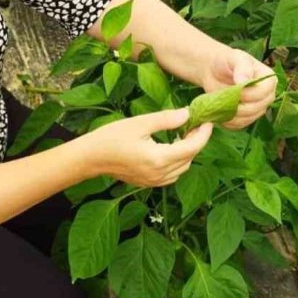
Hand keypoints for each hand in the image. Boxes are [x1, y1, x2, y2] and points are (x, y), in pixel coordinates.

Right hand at [82, 107, 213, 187]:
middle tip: (196, 123)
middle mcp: (159, 174)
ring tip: (184, 134)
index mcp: (159, 158)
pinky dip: (178, 162)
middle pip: (190, 158)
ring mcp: (154, 181)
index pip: (192, 147)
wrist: (90, 158)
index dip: (203, 133)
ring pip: (182, 168)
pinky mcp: (149, 183)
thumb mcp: (139, 123)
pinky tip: (171, 148)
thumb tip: (187, 114)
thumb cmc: (111, 137)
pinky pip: (172, 174)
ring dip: (188, 152)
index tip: (207, 120)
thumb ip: (166, 119)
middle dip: (196, 141)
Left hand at [201, 46, 275, 130]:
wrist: (214, 72)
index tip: (234, 88)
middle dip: (239, 105)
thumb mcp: (234, 57)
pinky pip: (239, 125)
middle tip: (223, 97)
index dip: (248, 94)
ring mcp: (258, 109)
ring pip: (248, 118)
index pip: (264, 93)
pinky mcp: (246, 118)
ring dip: (231, 113)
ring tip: (219, 102)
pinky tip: (219, 110)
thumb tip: (243, 80)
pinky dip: (227, 121)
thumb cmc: (226, 61)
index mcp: (269, 79)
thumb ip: (241, 67)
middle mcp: (267, 96)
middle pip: (257, 108)